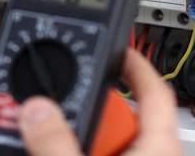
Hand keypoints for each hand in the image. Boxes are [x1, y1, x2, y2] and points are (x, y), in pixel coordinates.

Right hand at [18, 49, 183, 155]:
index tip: (117, 49)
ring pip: (97, 141)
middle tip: (56, 112)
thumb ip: (58, 142)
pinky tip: (46, 152)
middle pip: (113, 115)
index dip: (135, 64)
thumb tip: (36, 109)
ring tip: (43, 144)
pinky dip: (69, 150)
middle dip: (81, 108)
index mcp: (157, 149)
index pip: (154, 92)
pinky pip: (90, 154)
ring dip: (69, 135)